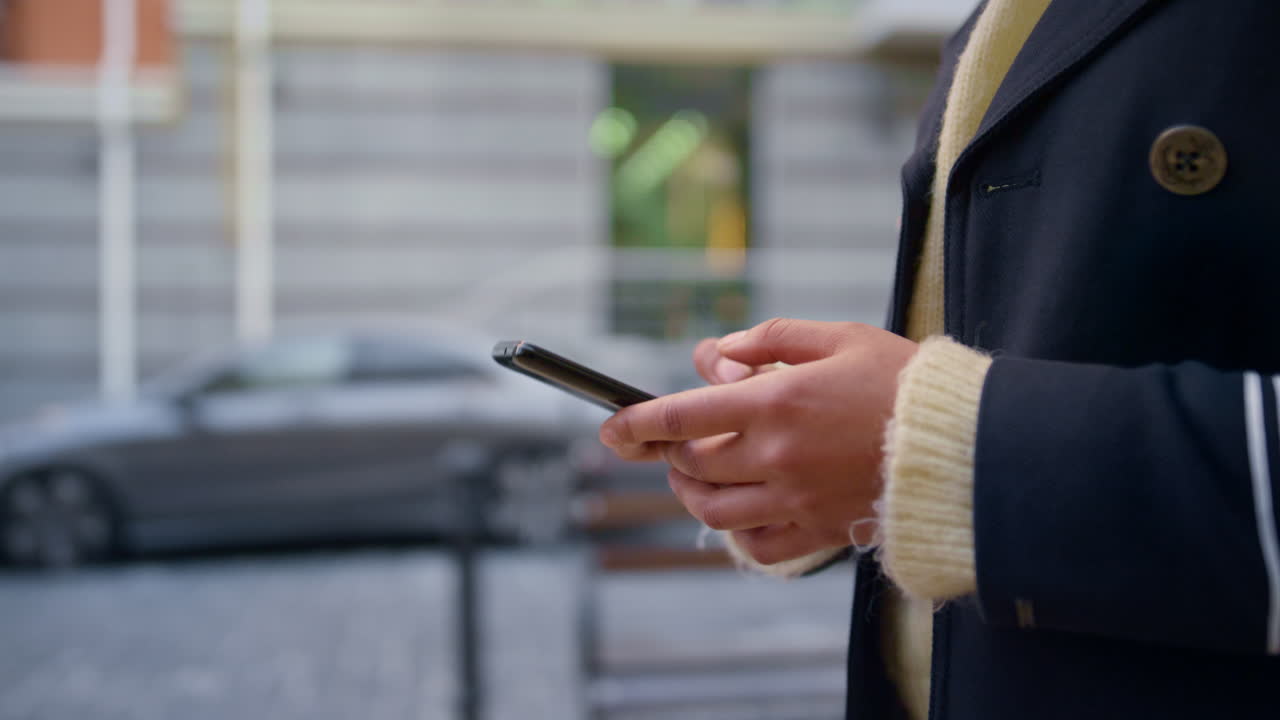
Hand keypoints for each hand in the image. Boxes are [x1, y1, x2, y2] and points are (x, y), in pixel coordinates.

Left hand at [599, 318, 917, 564]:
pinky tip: (739, 512)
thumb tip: (718, 353)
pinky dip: (736, 534)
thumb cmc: (903, 382)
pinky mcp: (820, 531)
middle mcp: (777, 457)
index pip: (681, 417)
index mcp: (776, 403)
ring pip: (713, 510)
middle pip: (691, 464)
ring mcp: (796, 500)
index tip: (610, 427)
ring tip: (693, 474)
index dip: (636, 423)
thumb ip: (769, 339)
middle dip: (668, 451)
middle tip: (672, 439)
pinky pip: (758, 547)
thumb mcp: (838, 337)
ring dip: (690, 491)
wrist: (965, 444)